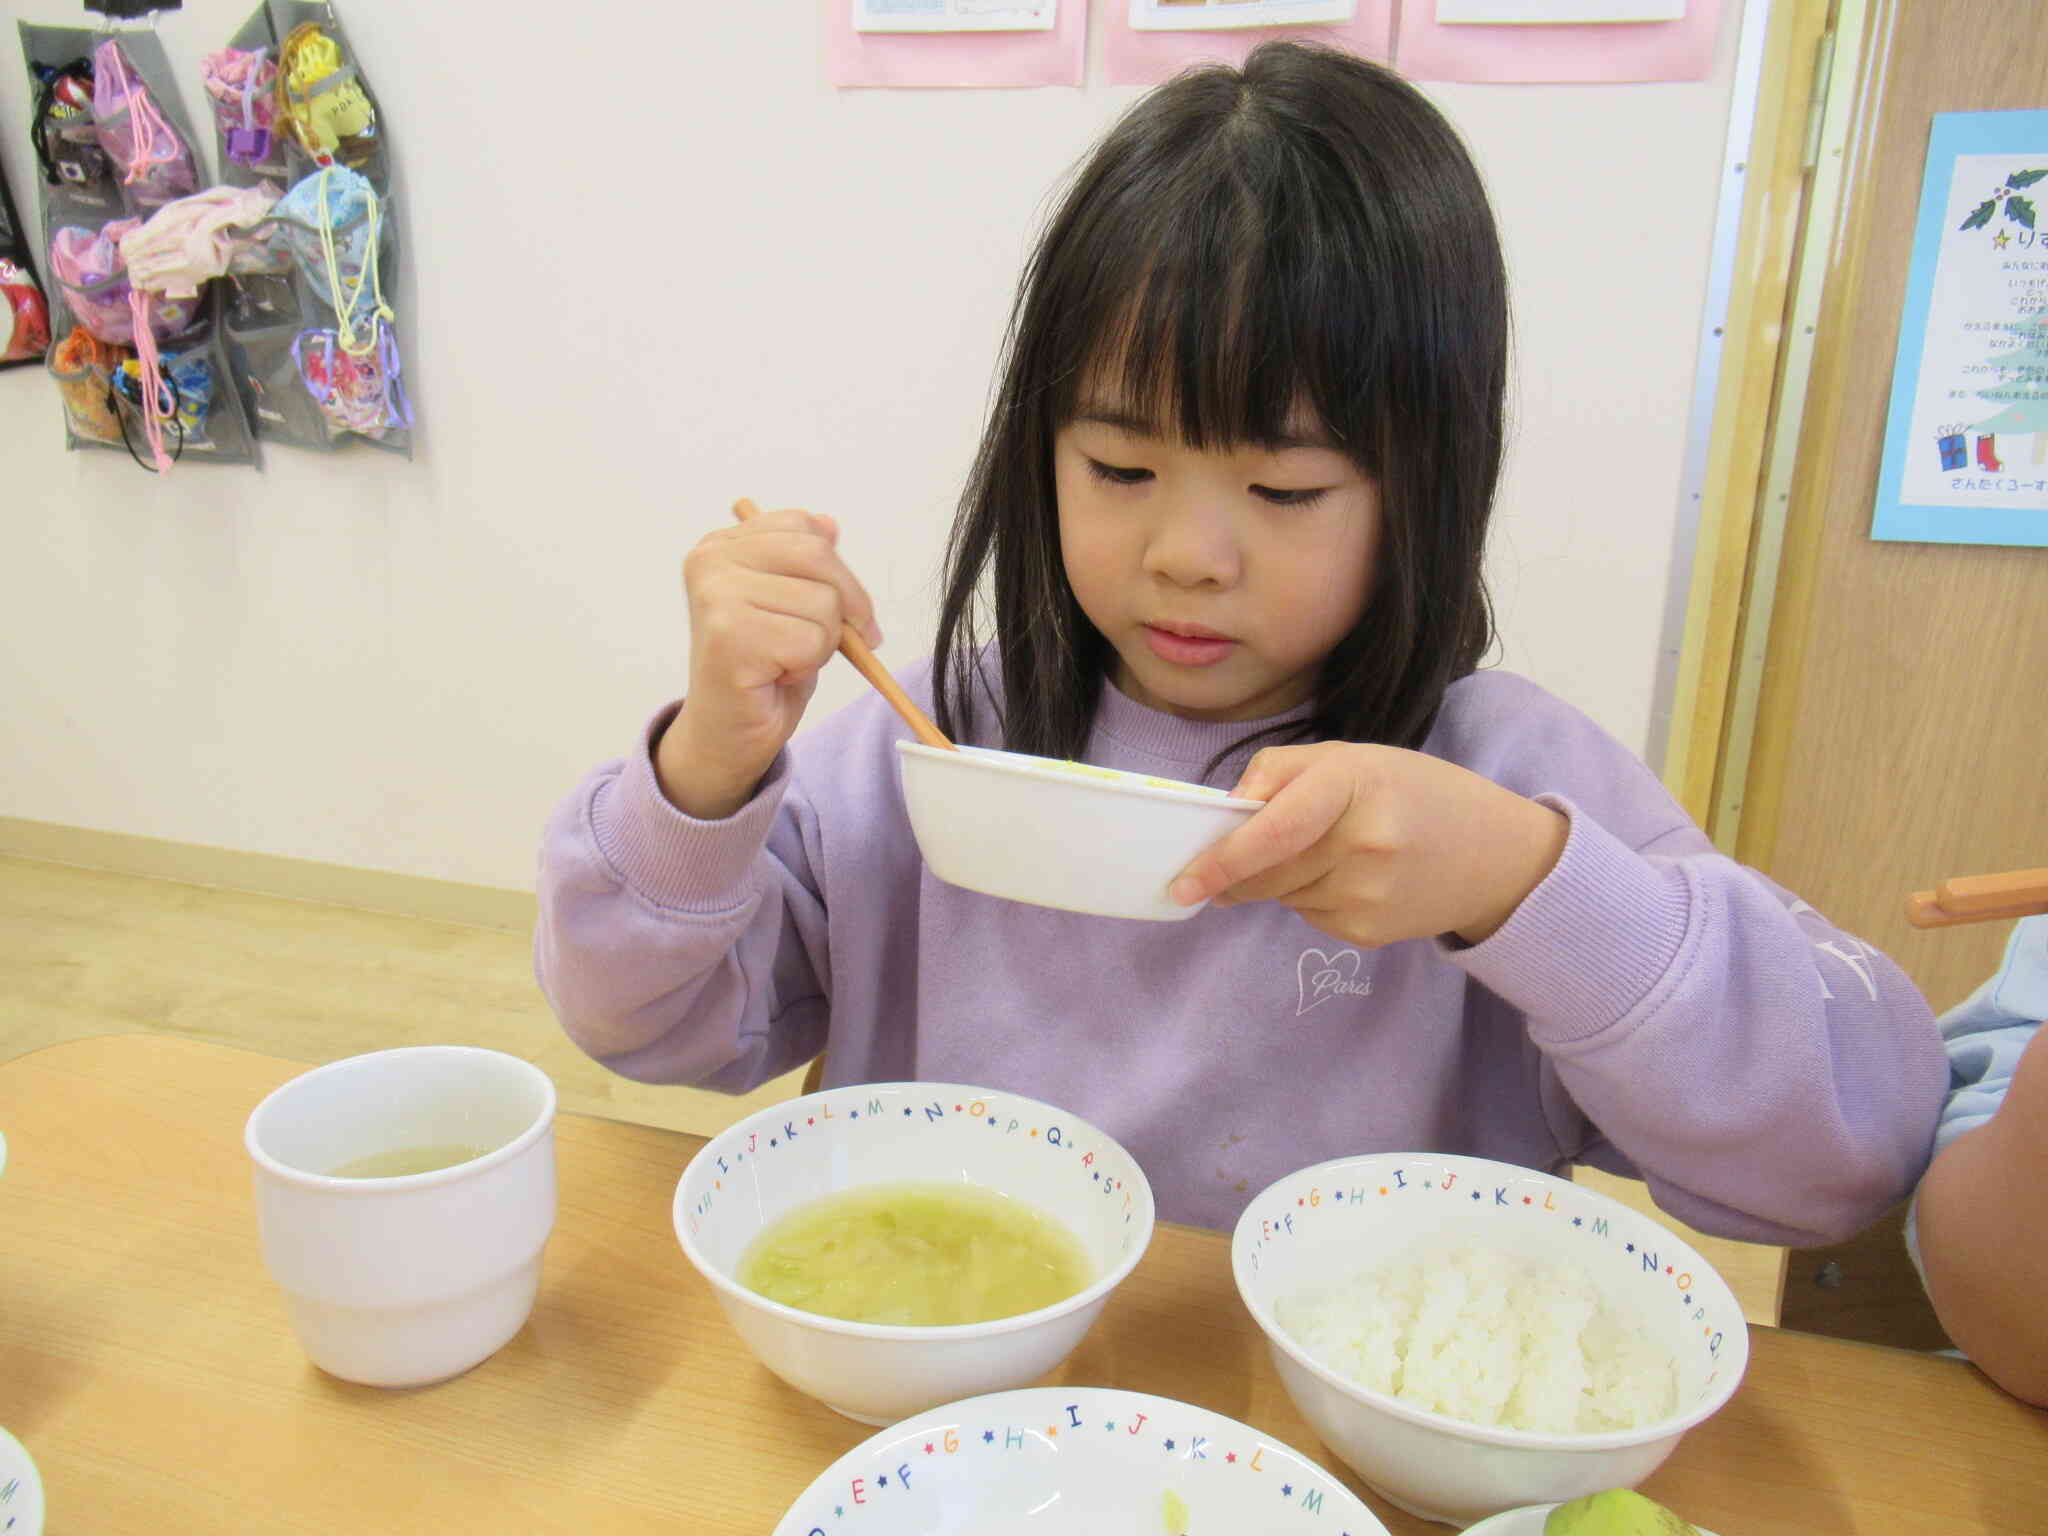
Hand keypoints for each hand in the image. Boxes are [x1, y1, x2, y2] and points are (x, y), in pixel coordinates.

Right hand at [655, 505, 881, 819]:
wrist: (728, 732)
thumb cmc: (762, 668)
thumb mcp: (793, 603)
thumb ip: (807, 563)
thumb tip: (829, 523)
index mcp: (722, 545)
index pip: (806, 528)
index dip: (838, 573)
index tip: (838, 610)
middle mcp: (711, 561)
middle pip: (820, 557)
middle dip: (843, 607)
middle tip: (824, 643)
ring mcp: (716, 596)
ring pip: (823, 603)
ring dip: (819, 644)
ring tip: (783, 660)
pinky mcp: (730, 636)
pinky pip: (812, 640)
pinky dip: (807, 666)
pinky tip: (774, 676)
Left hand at [1168, 742, 1567, 946]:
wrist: (1496, 855)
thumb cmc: (1414, 794)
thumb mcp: (1352, 758)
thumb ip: (1279, 773)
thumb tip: (1223, 812)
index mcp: (1354, 784)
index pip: (1273, 831)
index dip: (1221, 859)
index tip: (1182, 883)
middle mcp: (1364, 843)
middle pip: (1266, 872)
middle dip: (1234, 873)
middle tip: (1220, 868)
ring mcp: (1369, 894)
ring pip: (1281, 896)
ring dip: (1278, 880)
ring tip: (1324, 854)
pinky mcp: (1370, 931)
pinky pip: (1309, 916)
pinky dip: (1310, 898)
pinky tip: (1350, 879)